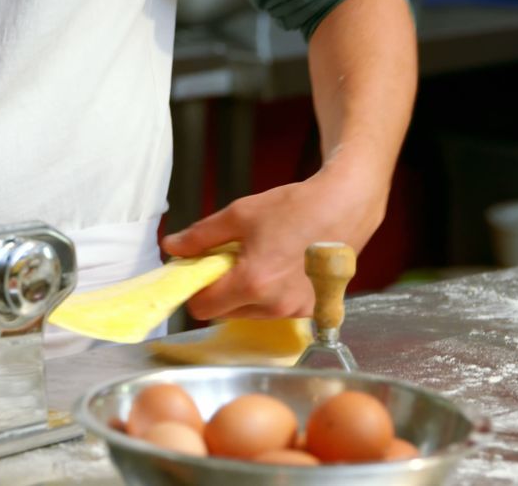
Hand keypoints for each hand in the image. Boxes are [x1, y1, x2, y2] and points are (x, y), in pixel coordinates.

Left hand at [161, 165, 387, 319]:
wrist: (345, 205)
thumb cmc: (295, 207)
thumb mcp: (240, 215)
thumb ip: (200, 236)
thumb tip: (172, 246)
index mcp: (252, 283)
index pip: (202, 308)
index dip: (195, 290)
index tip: (198, 273)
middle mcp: (274, 305)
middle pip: (224, 313)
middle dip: (220, 291)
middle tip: (228, 261)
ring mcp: (296, 311)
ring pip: (249, 313)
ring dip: (245, 294)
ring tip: (259, 261)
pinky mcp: (313, 309)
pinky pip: (275, 310)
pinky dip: (269, 295)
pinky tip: (280, 268)